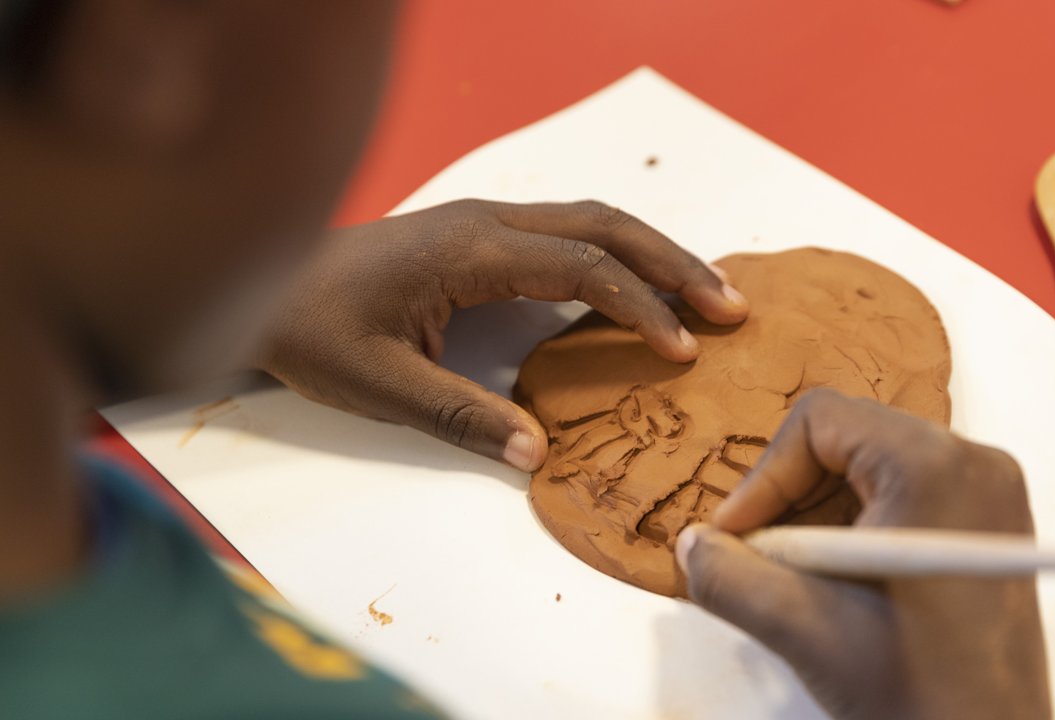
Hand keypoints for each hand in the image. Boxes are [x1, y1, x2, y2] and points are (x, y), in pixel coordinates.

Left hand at [257, 199, 748, 470]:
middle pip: (605, 225)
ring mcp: (485, 221)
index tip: (681, 350)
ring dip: (653, 253)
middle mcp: (487, 220)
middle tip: (731, 306)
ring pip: (592, 221)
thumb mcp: (381, 386)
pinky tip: (641, 286)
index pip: (581, 266)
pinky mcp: (481, 235)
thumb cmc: (312, 330)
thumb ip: (462, 418)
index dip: (639, 306)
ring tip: (707, 294)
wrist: (259, 284)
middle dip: (673, 263)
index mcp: (469, 248)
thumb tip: (540, 456)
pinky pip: (568, 234)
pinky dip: (618, 255)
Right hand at [676, 390, 1051, 719]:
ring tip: (799, 584)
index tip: (737, 536)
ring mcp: (990, 496)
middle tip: (760, 562)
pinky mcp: (988, 530)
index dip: (765, 476)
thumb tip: (690, 545)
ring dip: (818, 521)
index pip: (821, 421)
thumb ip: (728, 575)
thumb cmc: (919, 695)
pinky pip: (904, 500)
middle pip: (847, 441)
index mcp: (934, 467)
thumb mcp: (803, 628)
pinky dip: (854, 533)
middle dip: (790, 499)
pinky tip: (836, 589)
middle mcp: (973, 463)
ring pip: (870, 471)